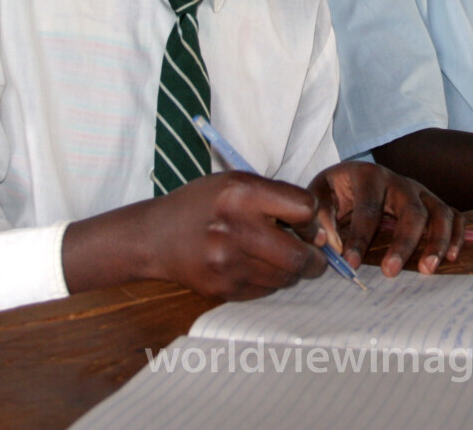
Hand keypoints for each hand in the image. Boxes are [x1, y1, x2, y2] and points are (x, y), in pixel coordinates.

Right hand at [62, 172, 328, 299]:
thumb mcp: (235, 182)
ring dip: (292, 270)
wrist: (155, 237)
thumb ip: (276, 197)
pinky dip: (270, 281)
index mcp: (242, 195)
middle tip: (313, 254)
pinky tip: (255, 266)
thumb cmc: (201, 204)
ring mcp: (228, 265)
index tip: (305, 222)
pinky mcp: (224, 290)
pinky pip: (266, 291)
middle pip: (299, 256)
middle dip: (314, 257)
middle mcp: (236, 230)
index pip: (304, 209)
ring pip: (286, 278)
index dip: (311, 217)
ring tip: (280, 257)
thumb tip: (316, 227)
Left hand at [310, 161, 463, 277]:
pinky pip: (454, 216)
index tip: (350, 264)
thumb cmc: (337, 190)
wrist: (353, 177)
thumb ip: (321, 216)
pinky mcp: (433, 203)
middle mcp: (400, 181)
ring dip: (437, 242)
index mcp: (369, 175)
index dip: (360, 237)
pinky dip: (457, 235)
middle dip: (403, 243)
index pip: (368, 208)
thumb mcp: (320, 193)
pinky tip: (452, 257)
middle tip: (390, 272)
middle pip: (411, 210)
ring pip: (439, 212)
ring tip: (427, 270)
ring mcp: (420, 191)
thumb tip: (328, 243)